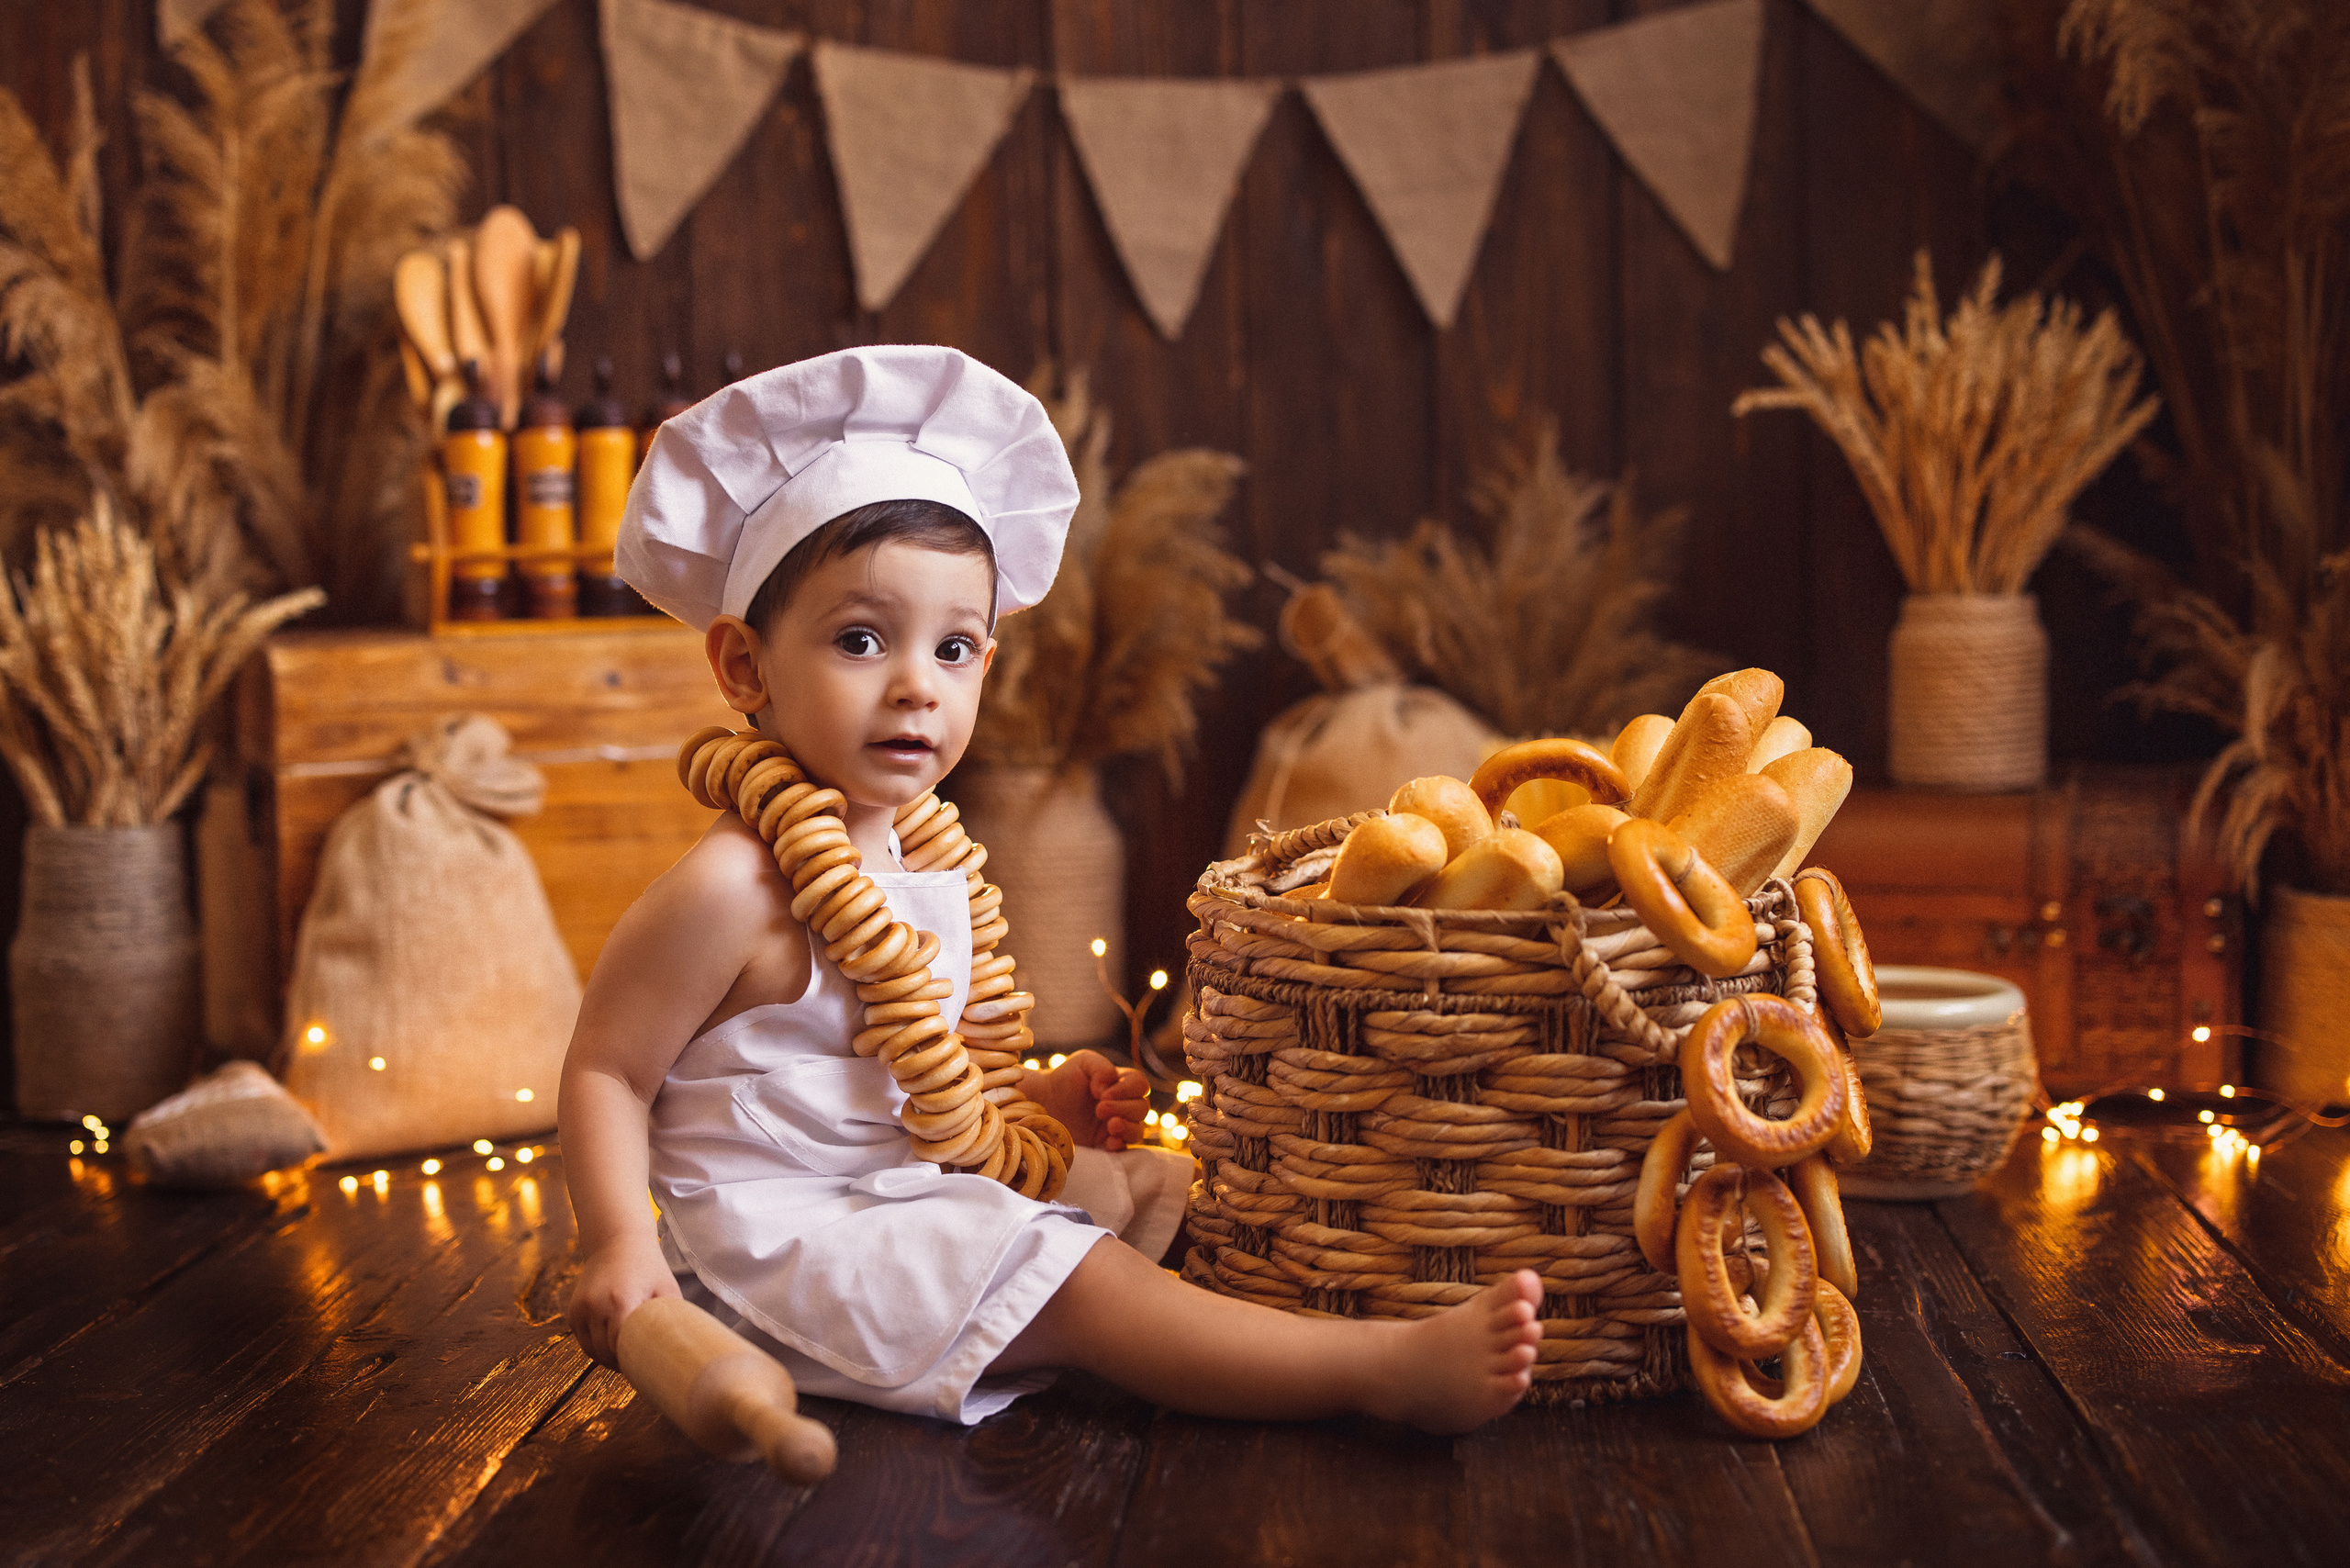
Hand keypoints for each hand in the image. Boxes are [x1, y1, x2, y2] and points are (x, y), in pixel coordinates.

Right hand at [566, 1231, 680, 1367]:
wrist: (617, 1241)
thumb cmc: (648, 1266)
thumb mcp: (666, 1288)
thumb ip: (671, 1317)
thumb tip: (683, 1344)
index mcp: (621, 1302)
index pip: (621, 1349)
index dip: (632, 1362)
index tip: (646, 1367)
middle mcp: (596, 1306)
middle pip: (604, 1353)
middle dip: (620, 1364)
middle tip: (637, 1367)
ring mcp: (581, 1308)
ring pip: (590, 1350)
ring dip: (605, 1358)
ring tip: (624, 1360)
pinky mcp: (573, 1310)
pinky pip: (582, 1339)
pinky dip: (594, 1346)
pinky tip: (610, 1347)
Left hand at [1024, 1049, 1150, 1150]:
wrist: (1042, 1103)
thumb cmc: (1064, 1079)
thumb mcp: (1082, 1062)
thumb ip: (1101, 1067)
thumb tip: (1108, 1088)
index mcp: (1121, 1084)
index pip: (1140, 1085)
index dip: (1127, 1090)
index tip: (1103, 1094)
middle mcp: (1123, 1106)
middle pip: (1142, 1108)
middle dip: (1124, 1108)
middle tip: (1100, 1109)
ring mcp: (1115, 1127)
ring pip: (1138, 1130)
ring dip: (1128, 1128)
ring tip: (1110, 1125)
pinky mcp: (1105, 1146)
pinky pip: (1124, 1151)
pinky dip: (1121, 1146)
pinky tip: (1109, 1142)